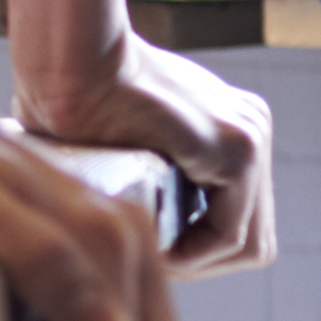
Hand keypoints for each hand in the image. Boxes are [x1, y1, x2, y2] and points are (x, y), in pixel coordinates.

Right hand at [17, 34, 276, 275]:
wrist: (68, 55)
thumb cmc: (69, 89)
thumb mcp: (120, 127)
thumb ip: (141, 159)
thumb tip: (116, 213)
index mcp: (225, 119)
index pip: (233, 206)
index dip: (196, 240)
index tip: (150, 251)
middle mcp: (251, 125)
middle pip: (248, 227)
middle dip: (203, 254)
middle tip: (155, 265)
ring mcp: (253, 136)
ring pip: (246, 239)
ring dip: (197, 262)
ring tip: (151, 265)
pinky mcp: (241, 152)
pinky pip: (231, 234)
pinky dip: (196, 255)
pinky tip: (157, 255)